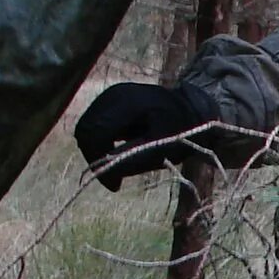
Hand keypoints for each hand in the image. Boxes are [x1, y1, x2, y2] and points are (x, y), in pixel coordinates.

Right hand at [74, 82, 208, 188]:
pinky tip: (116, 151)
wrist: (193, 108)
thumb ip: (131, 158)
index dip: (97, 160)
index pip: (94, 132)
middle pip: (85, 130)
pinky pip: (93, 123)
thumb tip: (100, 170)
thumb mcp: (161, 149)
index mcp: (127, 103)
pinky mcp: (110, 100)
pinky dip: (99, 141)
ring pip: (86, 127)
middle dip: (94, 157)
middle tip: (114, 177)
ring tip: (117, 164)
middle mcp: (113, 94)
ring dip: (96, 150)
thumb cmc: (182, 130)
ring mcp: (110, 94)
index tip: (114, 184)